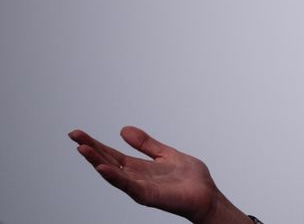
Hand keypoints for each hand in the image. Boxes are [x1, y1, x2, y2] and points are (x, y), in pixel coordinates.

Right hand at [68, 126, 249, 223]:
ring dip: (97, 161)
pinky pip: (129, 185)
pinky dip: (115, 177)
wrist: (207, 196)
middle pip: (108, 161)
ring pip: (114, 173)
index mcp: (139, 167)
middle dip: (91, 149)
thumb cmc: (190, 179)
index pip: (111, 154)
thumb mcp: (165, 154)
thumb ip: (146, 144)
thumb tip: (123, 130)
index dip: (96, 144)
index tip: (78, 134)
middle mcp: (136, 178)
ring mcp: (140, 187)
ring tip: (82, 149)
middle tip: (74, 136)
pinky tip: (103, 168)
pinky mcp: (148, 195)